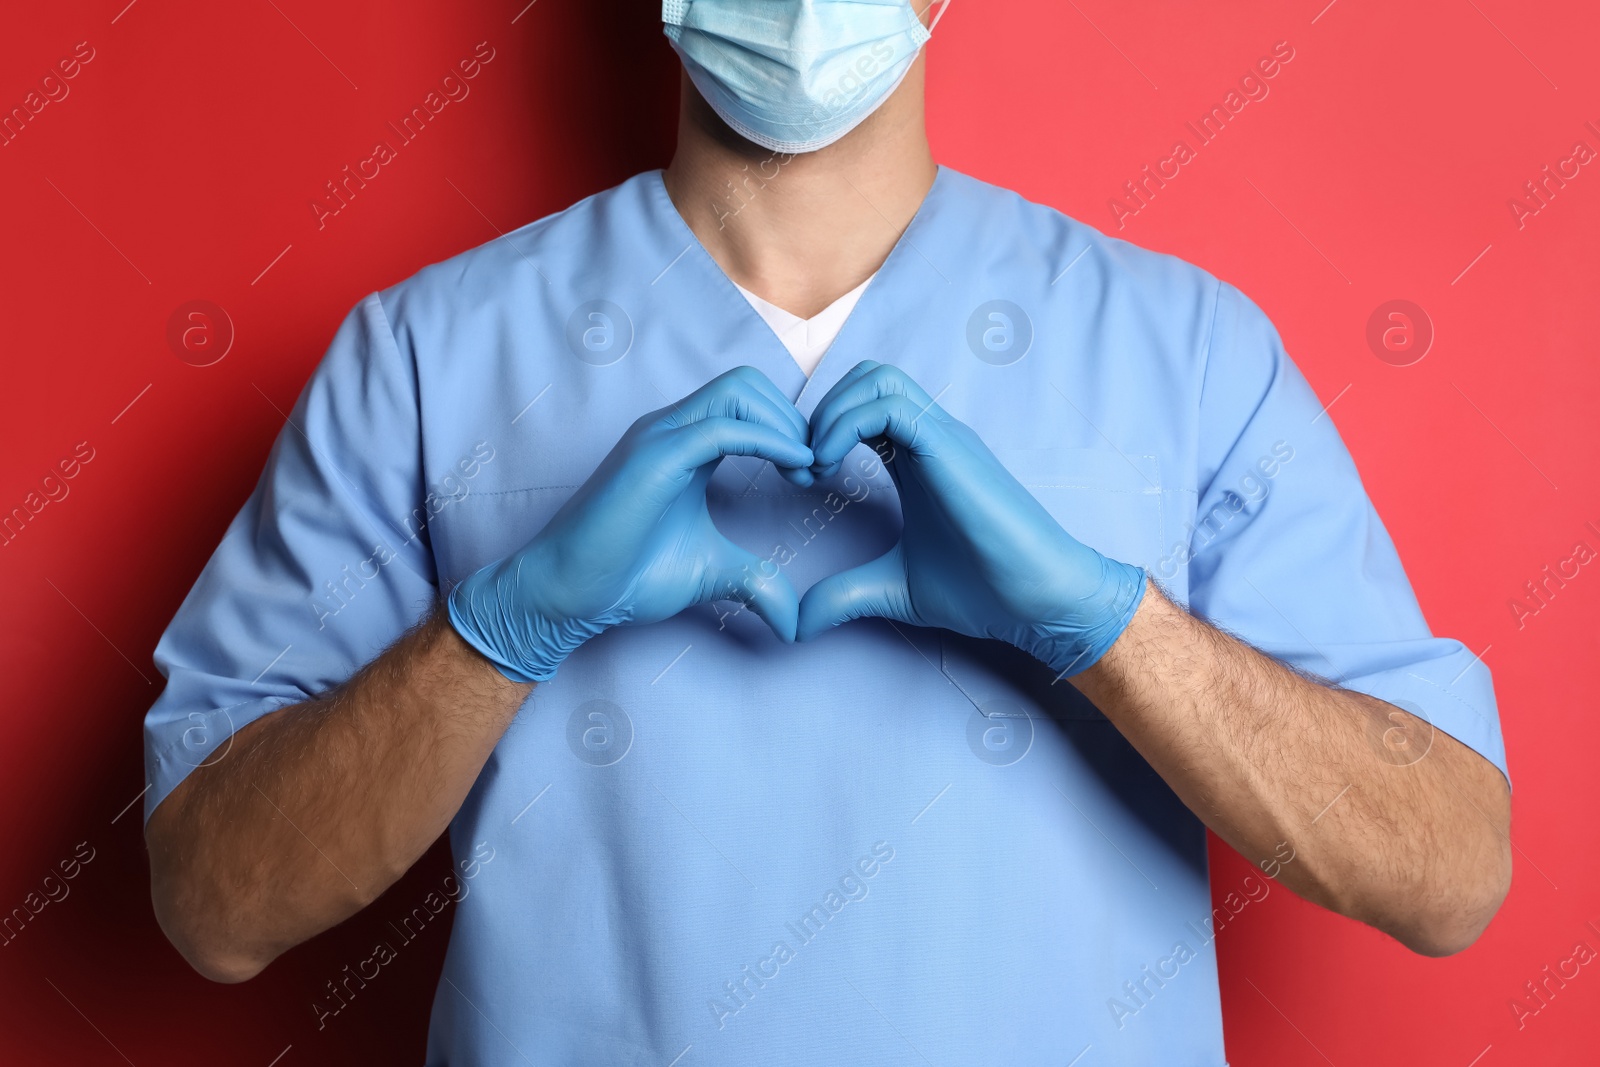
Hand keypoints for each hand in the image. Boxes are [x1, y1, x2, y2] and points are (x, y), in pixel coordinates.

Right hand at [448, 367, 814, 681]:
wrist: (567, 593)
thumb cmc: (626, 576)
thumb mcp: (711, 573)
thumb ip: (755, 580)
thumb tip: (794, 621)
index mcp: (685, 445)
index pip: (747, 401)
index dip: (790, 428)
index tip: (815, 474)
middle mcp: (671, 429)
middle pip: (748, 382)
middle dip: (793, 418)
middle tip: (816, 469)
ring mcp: (659, 437)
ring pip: (738, 391)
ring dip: (785, 424)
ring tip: (807, 470)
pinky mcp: (653, 458)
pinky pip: (722, 429)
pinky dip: (768, 441)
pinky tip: (795, 469)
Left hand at [797, 361, 1145, 677]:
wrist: (1038, 600)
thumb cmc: (982, 589)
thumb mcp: (893, 589)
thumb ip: (844, 595)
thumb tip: (796, 622)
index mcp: (916, 459)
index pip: (863, 406)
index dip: (820, 431)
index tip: (801, 481)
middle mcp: (929, 438)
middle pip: (867, 378)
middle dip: (821, 411)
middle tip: (803, 466)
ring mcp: (942, 438)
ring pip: (877, 379)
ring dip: (830, 413)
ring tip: (815, 466)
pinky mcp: (950, 448)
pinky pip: (890, 405)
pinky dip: (845, 425)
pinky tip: (830, 469)